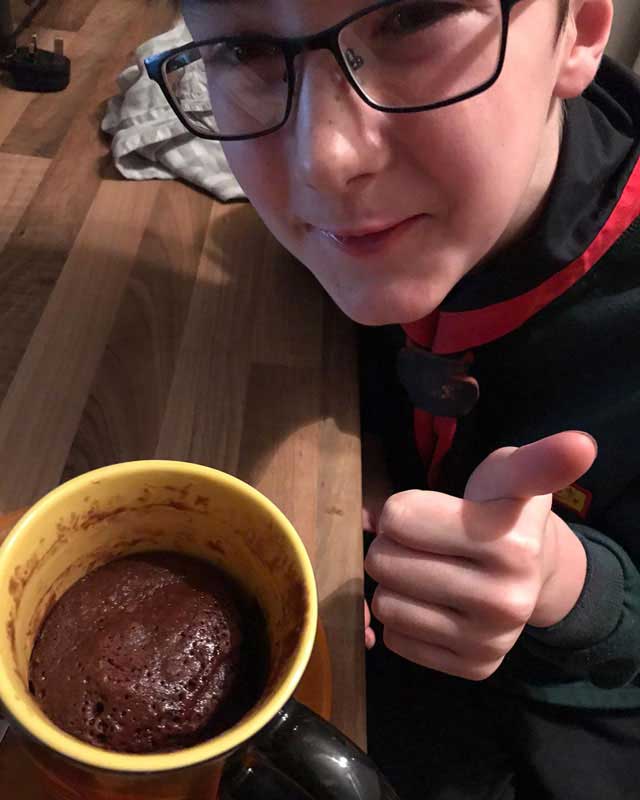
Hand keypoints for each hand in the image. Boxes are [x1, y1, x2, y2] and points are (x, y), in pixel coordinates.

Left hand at [365, 431, 596, 679]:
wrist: (537, 573)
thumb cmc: (507, 511)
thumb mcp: (515, 474)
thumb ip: (536, 460)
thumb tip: (582, 444)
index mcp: (510, 545)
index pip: (398, 518)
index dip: (404, 509)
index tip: (433, 510)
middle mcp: (504, 601)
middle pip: (384, 562)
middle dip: (395, 545)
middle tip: (427, 542)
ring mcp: (490, 641)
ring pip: (386, 603)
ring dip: (396, 583)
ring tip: (430, 569)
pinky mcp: (473, 668)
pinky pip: (396, 638)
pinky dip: (406, 617)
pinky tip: (434, 602)